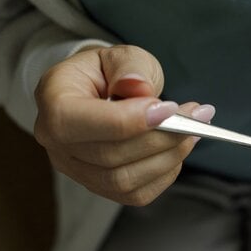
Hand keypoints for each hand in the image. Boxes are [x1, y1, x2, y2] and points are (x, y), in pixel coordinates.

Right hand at [34, 45, 214, 205]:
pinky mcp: (100, 187)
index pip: (83, 122)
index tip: (171, 109)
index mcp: (53, 101)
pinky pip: (136, 194)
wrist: (101, 92)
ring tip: (193, 131)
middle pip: (110, 156)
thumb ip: (130, 67)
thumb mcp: (120, 56)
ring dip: (168, 157)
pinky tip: (177, 150)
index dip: (130, 120)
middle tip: (197, 116)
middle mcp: (57, 144)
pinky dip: (164, 174)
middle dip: (161, 138)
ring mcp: (77, 171)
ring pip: (124, 180)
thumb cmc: (110, 72)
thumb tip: (139, 87)